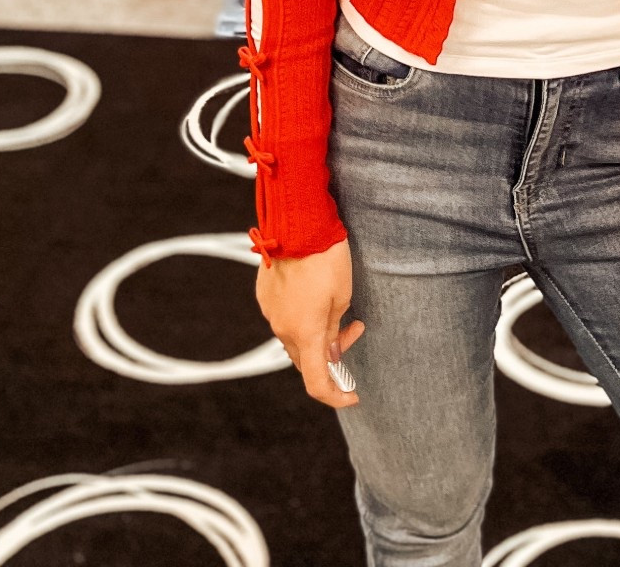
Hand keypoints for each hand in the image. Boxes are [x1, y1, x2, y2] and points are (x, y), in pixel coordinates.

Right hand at [255, 237, 363, 407]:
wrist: (298, 223)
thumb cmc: (326, 257)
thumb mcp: (343, 296)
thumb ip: (335, 331)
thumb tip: (331, 354)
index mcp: (305, 333)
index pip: (316, 382)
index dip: (335, 396)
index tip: (351, 395)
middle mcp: (283, 328)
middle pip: (306, 359)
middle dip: (330, 353)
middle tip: (354, 329)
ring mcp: (271, 312)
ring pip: (294, 336)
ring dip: (316, 332)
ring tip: (338, 306)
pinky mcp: (265, 295)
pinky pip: (284, 316)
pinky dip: (301, 316)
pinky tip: (315, 294)